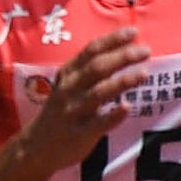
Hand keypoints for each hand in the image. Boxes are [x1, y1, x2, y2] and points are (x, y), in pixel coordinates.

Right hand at [13, 28, 150, 173]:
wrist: (35, 148)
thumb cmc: (60, 111)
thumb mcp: (67, 85)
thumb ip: (88, 70)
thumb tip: (123, 51)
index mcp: (67, 75)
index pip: (90, 51)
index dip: (112, 40)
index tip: (133, 32)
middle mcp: (68, 90)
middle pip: (96, 68)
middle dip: (121, 57)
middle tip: (145, 51)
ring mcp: (72, 112)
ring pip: (98, 93)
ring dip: (121, 82)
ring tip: (143, 73)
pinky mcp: (79, 134)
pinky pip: (98, 124)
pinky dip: (112, 115)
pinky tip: (127, 107)